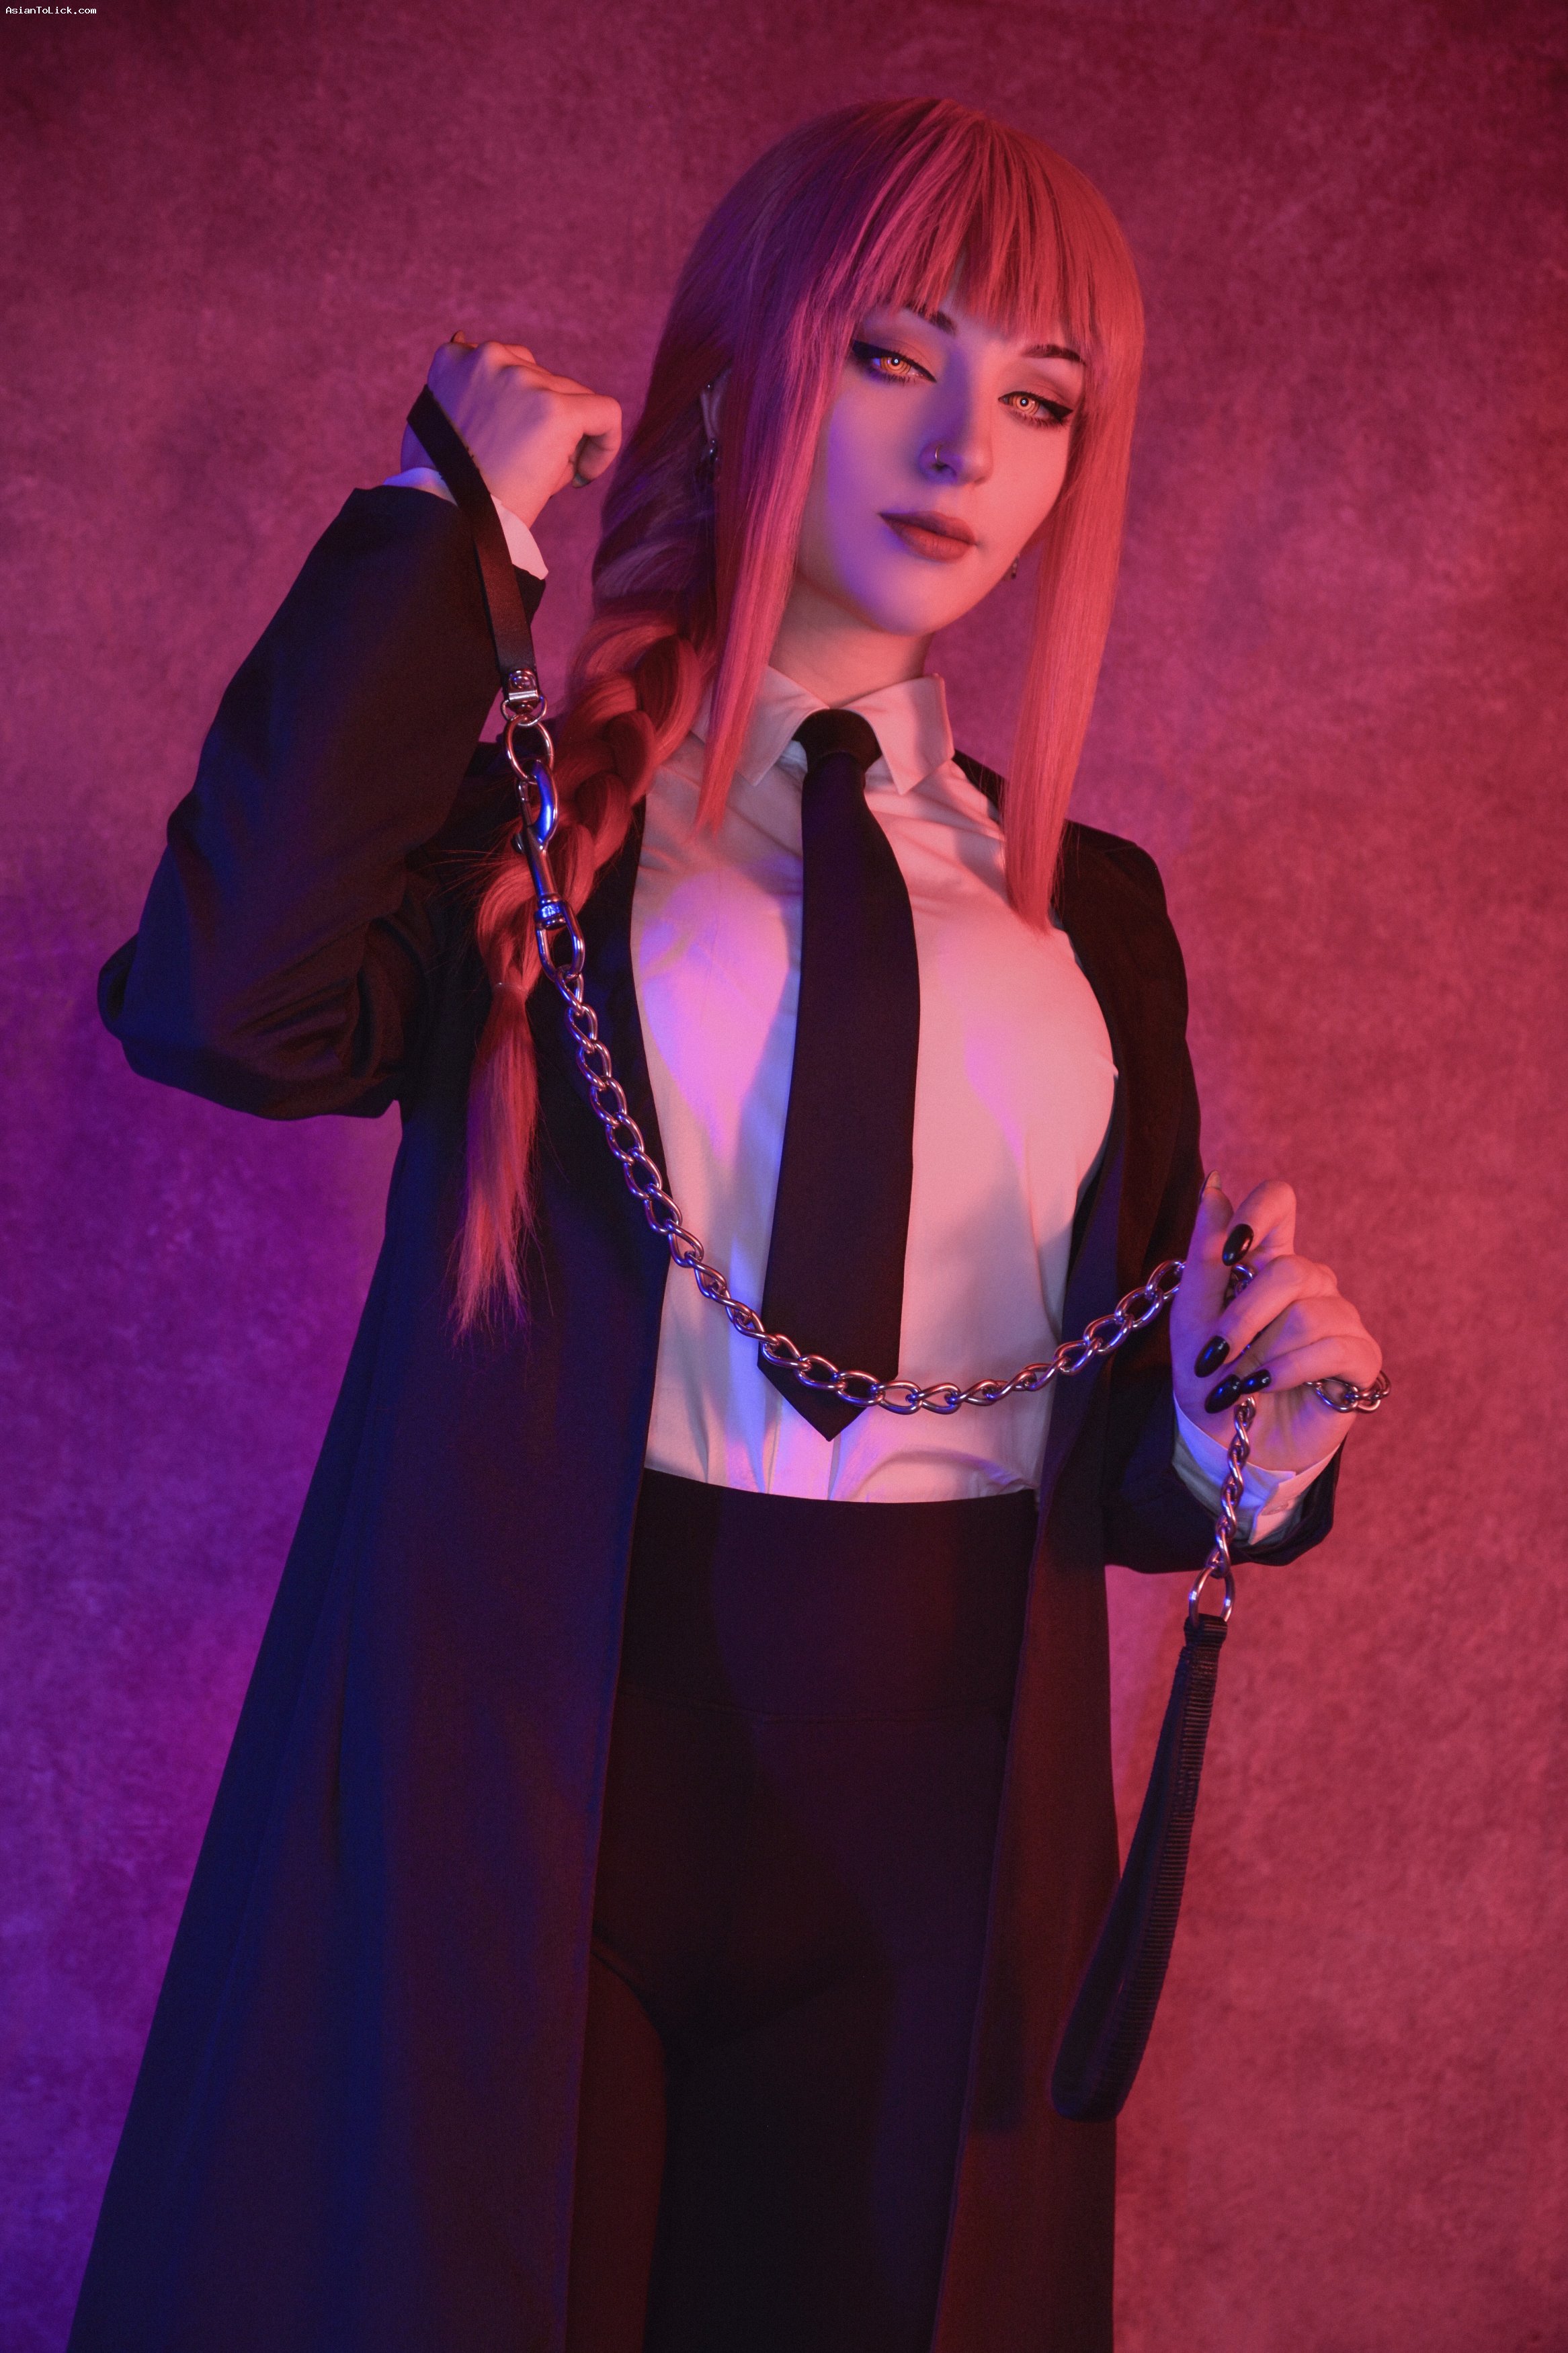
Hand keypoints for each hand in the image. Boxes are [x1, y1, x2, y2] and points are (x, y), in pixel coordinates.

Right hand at [399, 334, 622, 528]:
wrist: (449, 518)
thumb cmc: (443, 486)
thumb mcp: (438, 424)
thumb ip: (465, 392)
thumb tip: (483, 356)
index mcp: (455, 360)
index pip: (507, 367)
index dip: (521, 406)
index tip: (518, 442)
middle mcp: (487, 358)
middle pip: (543, 381)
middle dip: (543, 422)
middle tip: (529, 468)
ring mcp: (523, 380)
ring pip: (571, 398)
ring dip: (565, 436)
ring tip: (543, 476)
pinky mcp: (555, 410)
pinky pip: (606, 413)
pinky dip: (605, 443)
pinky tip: (586, 474)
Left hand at [1169, 1176, 1383, 1474]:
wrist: (1228, 1442)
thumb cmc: (1210, 1377)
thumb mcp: (1193, 1320)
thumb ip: (1205, 1257)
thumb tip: (1214, 1185)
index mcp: (1266, 1261)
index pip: (1279, 1201)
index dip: (1259, 1214)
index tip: (1231, 1253)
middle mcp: (1309, 1282)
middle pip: (1291, 1270)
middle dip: (1243, 1318)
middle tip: (1214, 1355)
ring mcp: (1339, 1318)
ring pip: (1310, 1314)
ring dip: (1263, 1354)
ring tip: (1241, 1382)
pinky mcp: (1360, 1358)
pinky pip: (1333, 1348)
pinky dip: (1289, 1371)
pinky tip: (1267, 1386)